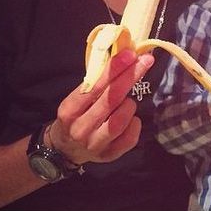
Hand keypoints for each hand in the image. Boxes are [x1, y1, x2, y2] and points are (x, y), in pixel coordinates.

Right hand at [50, 49, 153, 163]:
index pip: (94, 87)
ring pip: (119, 121)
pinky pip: (128, 139)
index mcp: (69, 110)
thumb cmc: (75, 115)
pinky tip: (133, 117)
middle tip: (145, 61)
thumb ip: (96, 82)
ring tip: (129, 100)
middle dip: (130, 77)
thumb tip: (123, 57)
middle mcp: (80, 128)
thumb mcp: (76, 98)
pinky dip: (135, 125)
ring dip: (129, 105)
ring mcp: (94, 144)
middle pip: (110, 100)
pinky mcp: (108, 156)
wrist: (65, 149)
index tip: (130, 54)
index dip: (113, 69)